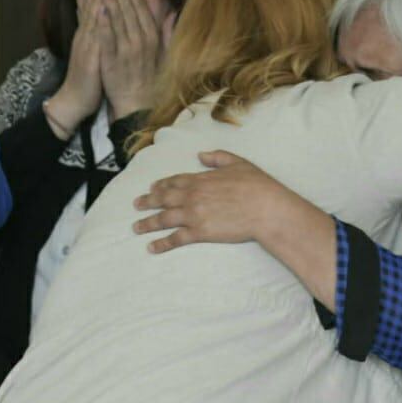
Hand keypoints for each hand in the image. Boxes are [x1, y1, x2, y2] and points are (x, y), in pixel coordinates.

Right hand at [46, 0, 104, 137]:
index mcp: (88, 36)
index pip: (93, 8)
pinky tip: (102, 8)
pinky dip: (98, 21)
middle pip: (92, 8)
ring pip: (92, 17)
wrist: (74, 100)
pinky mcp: (89, 57)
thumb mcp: (92, 53)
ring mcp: (86, 46)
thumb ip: (97, 37)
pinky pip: (95, 36)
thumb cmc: (87, 78)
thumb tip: (101, 22)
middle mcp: (86, 37)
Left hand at [98, 0, 166, 119]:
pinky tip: (96, 7)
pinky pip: (105, 36)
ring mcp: (125, 50)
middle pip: (128, 8)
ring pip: (116, 18)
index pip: (141, 7)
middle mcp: (141, 41)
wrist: (136, 104)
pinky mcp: (111, 59)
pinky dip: (101, 20)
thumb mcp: (165, 54)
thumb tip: (172, 12)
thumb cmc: (150, 79)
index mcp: (153, 37)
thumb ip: (168, 32)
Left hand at [133, 150, 316, 252]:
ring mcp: (194, 215)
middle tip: (136, 205)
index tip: (152, 188)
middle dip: (148, 202)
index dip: (161, 185)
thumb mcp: (238, 163)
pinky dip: (161, 243)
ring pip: (164, 219)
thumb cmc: (256, 185)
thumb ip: (217, 157)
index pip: (174, 181)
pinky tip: (151, 247)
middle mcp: (192, 196)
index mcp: (200, 179)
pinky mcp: (200, 232)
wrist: (265, 208)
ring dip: (148, 223)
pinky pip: (175, 238)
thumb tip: (200, 155)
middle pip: (163, 198)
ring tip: (136, 227)